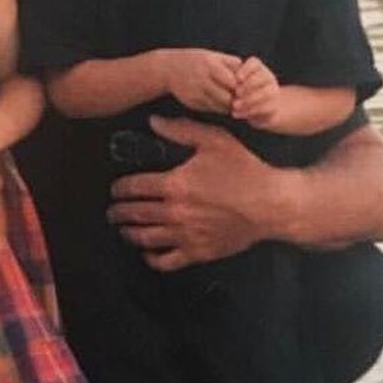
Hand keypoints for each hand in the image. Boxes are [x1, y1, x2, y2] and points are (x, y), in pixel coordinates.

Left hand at [106, 115, 299, 270]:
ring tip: (123, 230)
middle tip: (111, 211)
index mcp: (175, 184)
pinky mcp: (198, 252)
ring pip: (146, 239)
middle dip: (118, 212)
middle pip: (135, 214)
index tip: (114, 189)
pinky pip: (167, 261)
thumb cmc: (244, 170)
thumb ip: (181, 130)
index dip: (120, 189)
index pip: (135, 188)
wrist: (271, 204)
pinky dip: (152, 258)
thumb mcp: (214, 140)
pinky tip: (148, 252)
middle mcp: (175, 213)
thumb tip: (153, 122)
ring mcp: (186, 235)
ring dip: (129, 234)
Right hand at [162, 48, 239, 112]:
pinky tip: (218, 101)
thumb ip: (231, 63)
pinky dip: (218, 107)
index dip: (241, 86)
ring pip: (220, 106)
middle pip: (228, 97)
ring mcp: (196, 93)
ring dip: (228, 105)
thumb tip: (250, 74)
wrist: (168, 69)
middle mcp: (202, 80)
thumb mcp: (212, 56)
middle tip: (241, 98)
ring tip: (232, 100)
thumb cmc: (195, 60)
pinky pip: (211, 109)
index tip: (244, 87)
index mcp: (210, 65)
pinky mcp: (192, 103)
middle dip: (236, 99)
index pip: (233, 82)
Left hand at [231, 55, 280, 125]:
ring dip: (249, 100)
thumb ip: (231, 80)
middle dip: (248, 86)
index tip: (237, 78)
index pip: (255, 63)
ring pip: (266, 93)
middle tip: (236, 93)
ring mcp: (274, 93)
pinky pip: (266, 108)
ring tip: (234, 105)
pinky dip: (250, 111)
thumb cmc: (240, 94)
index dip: (246, 70)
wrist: (259, 111)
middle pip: (262, 77)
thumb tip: (228, 81)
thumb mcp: (233, 85)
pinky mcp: (274, 108)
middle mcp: (268, 79)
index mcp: (258, 69)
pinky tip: (237, 114)